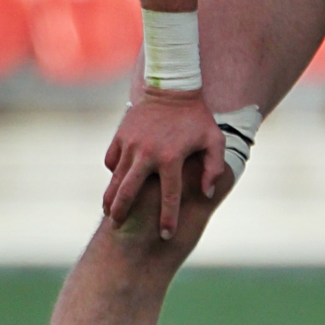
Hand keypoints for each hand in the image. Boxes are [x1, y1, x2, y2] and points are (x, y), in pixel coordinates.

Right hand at [102, 88, 226, 239]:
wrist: (172, 88)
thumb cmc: (197, 118)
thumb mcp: (214, 139)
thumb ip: (214, 167)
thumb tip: (206, 193)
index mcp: (171, 157)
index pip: (170, 196)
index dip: (168, 219)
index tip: (167, 235)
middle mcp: (148, 153)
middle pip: (129, 192)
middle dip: (122, 213)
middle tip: (118, 228)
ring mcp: (131, 145)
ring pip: (115, 179)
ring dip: (110, 198)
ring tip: (109, 214)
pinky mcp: (120, 136)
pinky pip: (112, 161)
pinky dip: (113, 173)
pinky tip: (116, 182)